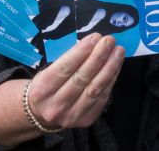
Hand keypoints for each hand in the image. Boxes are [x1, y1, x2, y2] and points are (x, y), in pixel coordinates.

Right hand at [0, 33, 123, 145]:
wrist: (40, 115)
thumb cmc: (47, 86)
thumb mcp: (47, 73)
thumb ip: (67, 62)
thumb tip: (93, 43)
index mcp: (41, 90)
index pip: (64, 68)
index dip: (81, 52)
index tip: (95, 37)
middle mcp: (55, 106)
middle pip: (81, 78)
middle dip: (98, 57)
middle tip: (110, 40)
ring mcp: (71, 116)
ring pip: (94, 89)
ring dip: (110, 68)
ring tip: (118, 51)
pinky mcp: (85, 120)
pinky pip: (102, 98)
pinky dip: (111, 80)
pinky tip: (116, 66)